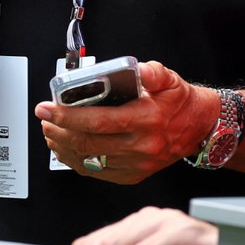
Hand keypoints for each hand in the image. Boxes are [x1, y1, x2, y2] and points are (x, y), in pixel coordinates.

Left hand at [35, 61, 212, 183]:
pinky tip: (67, 149)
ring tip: (51, 132)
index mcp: (146, 118)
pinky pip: (97, 172)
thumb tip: (138, 69)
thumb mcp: (170, 79)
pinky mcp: (132, 175)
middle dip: (58, 130)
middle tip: (44, 118)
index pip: (98, 120)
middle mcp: (140, 144)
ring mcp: (136, 163)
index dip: (68, 115)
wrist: (200, 129)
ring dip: (63, 146)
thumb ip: (152, 72)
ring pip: (89, 160)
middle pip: (88, 142)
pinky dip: (77, 161)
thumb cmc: (180, 103)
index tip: (48, 107)